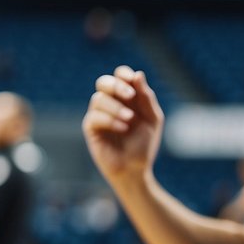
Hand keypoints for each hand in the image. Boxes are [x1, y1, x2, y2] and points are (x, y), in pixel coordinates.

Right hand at [82, 65, 163, 182]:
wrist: (136, 169)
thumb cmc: (144, 144)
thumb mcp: (152, 119)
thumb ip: (146, 98)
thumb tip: (138, 74)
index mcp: (125, 98)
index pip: (119, 76)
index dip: (123, 74)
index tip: (132, 79)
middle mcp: (110, 104)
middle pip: (103, 82)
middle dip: (117, 86)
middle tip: (130, 95)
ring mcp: (99, 115)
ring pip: (98, 99)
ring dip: (116, 107)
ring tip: (129, 120)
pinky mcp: (91, 129)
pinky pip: (94, 117)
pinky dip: (109, 120)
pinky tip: (122, 128)